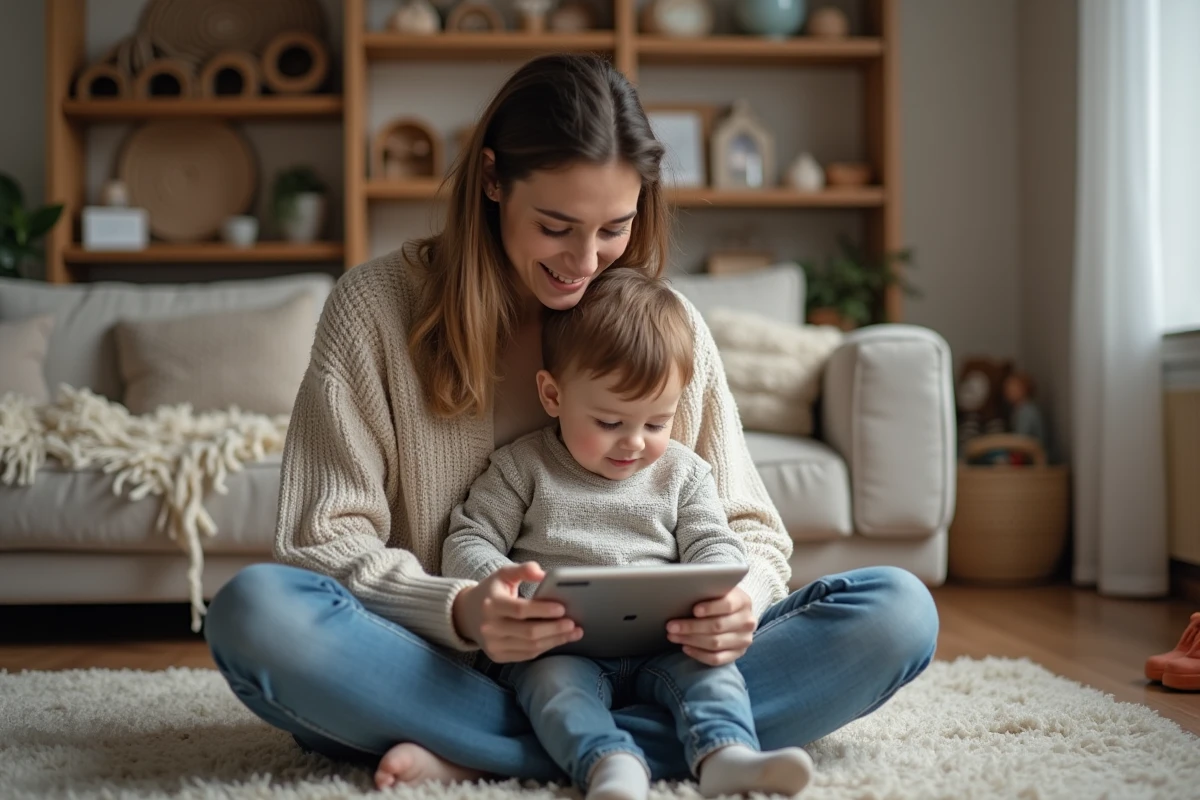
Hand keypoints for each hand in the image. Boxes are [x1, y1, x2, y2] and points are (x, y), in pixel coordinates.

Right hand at [452, 561, 582, 662]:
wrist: (467, 614)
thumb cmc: (492, 591)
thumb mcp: (503, 574)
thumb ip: (523, 570)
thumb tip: (543, 573)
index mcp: (491, 604)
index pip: (520, 609)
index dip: (542, 610)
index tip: (562, 608)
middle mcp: (489, 627)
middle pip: (528, 632)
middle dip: (554, 629)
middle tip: (573, 623)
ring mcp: (492, 644)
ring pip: (530, 647)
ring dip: (554, 641)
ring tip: (573, 633)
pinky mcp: (497, 656)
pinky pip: (526, 655)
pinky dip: (544, 648)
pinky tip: (557, 640)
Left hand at [667, 586, 755, 665]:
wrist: (735, 614)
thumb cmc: (719, 599)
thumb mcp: (718, 591)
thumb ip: (707, 592)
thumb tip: (682, 595)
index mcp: (743, 602)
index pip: (728, 605)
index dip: (710, 608)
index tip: (694, 610)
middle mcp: (747, 622)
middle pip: (718, 626)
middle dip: (691, 627)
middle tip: (671, 626)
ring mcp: (744, 640)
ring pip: (715, 643)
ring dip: (691, 640)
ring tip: (673, 636)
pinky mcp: (737, 654)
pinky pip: (717, 659)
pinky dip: (699, 654)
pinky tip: (685, 648)